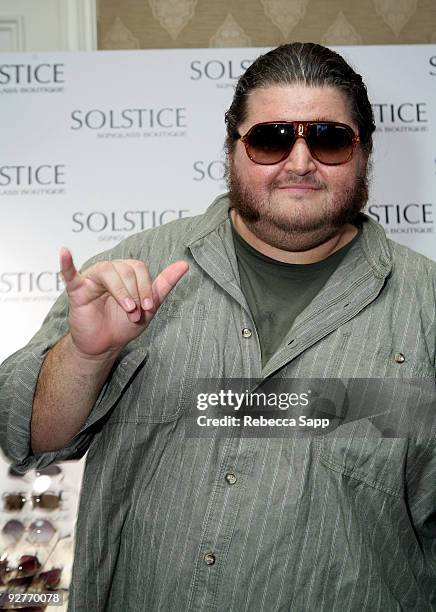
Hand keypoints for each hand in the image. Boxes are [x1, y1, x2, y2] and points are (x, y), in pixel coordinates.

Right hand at [59, 248, 188, 357]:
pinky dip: (66, 263)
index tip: (148, 307)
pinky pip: (70, 274)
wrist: (105, 345)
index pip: (138, 268)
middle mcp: (109, 271)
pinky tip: (64, 252)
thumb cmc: (124, 324)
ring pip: (107, 272)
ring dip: (121, 292)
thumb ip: (164, 284)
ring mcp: (92, 278)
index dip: (145, 287)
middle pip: (125, 269)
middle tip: (134, 313)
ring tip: (127, 310)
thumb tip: (184, 264)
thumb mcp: (149, 305)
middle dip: (135, 293)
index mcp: (125, 271)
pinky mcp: (77, 290)